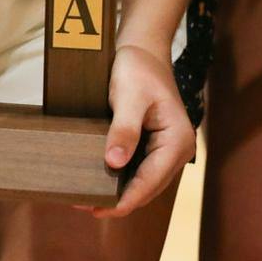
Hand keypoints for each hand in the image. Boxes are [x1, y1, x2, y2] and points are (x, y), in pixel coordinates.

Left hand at [89, 42, 194, 218]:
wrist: (143, 51)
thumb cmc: (137, 69)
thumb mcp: (128, 96)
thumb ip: (124, 130)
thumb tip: (115, 163)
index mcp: (177, 141)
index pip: (150, 182)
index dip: (125, 200)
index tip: (98, 210)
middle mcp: (178, 151)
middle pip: (148, 188)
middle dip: (119, 200)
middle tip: (84, 206)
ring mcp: (167, 150)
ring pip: (144, 182)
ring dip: (119, 192)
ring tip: (87, 198)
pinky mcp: (155, 146)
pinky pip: (139, 170)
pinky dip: (121, 178)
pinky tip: (100, 180)